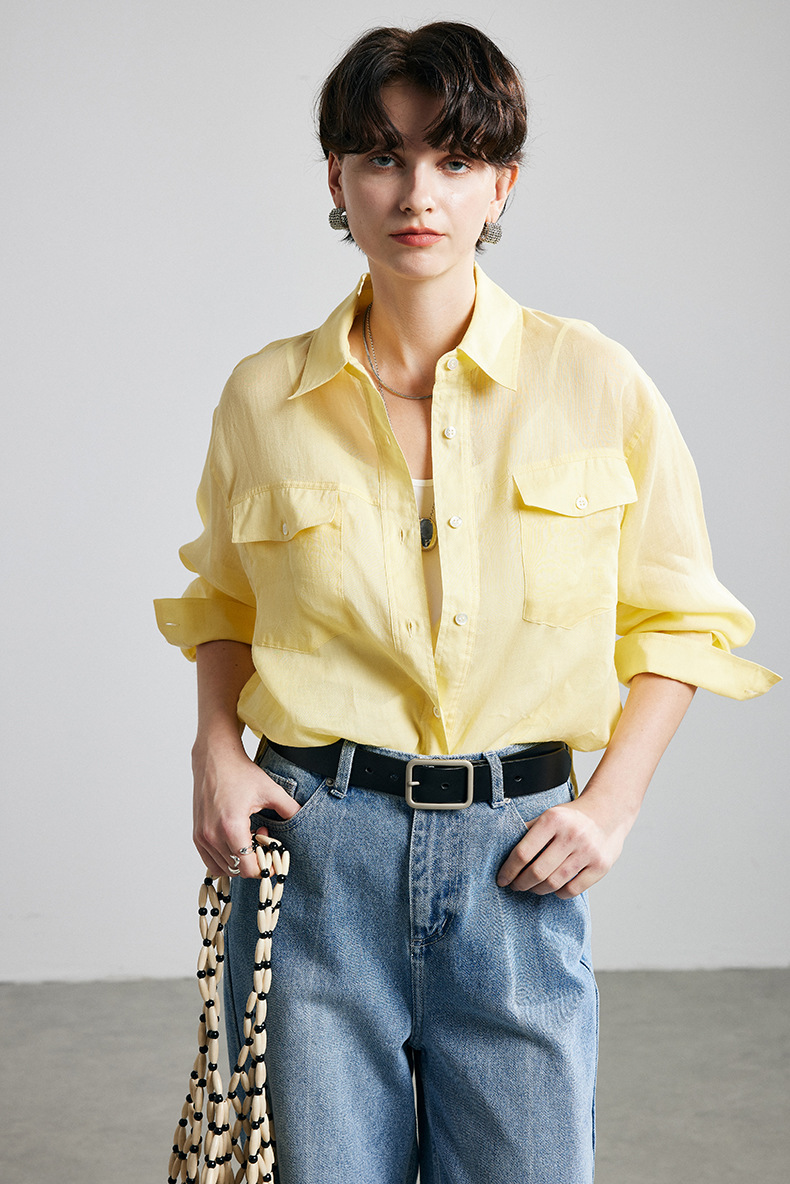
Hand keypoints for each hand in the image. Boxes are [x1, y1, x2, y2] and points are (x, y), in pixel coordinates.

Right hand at [192, 740, 298, 878]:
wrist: (215, 759)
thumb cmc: (240, 773)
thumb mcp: (270, 790)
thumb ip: (290, 809)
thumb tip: (304, 819)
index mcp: (232, 827)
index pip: (248, 868)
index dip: (263, 866)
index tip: (271, 852)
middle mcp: (213, 835)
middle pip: (237, 869)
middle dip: (253, 859)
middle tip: (261, 836)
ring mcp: (202, 837)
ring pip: (224, 868)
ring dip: (239, 859)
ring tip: (247, 836)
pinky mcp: (196, 835)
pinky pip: (211, 862)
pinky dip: (225, 858)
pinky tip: (234, 839)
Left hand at [496, 794, 628, 897]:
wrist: (609, 812)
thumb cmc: (573, 817)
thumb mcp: (549, 815)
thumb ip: (529, 831)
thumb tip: (504, 849)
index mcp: (553, 820)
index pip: (523, 853)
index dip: (508, 870)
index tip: (502, 878)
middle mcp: (571, 835)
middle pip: (537, 872)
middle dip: (521, 883)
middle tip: (515, 886)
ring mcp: (587, 852)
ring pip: (554, 883)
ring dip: (537, 890)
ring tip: (532, 888)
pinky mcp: (600, 866)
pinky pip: (573, 890)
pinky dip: (559, 893)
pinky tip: (554, 888)